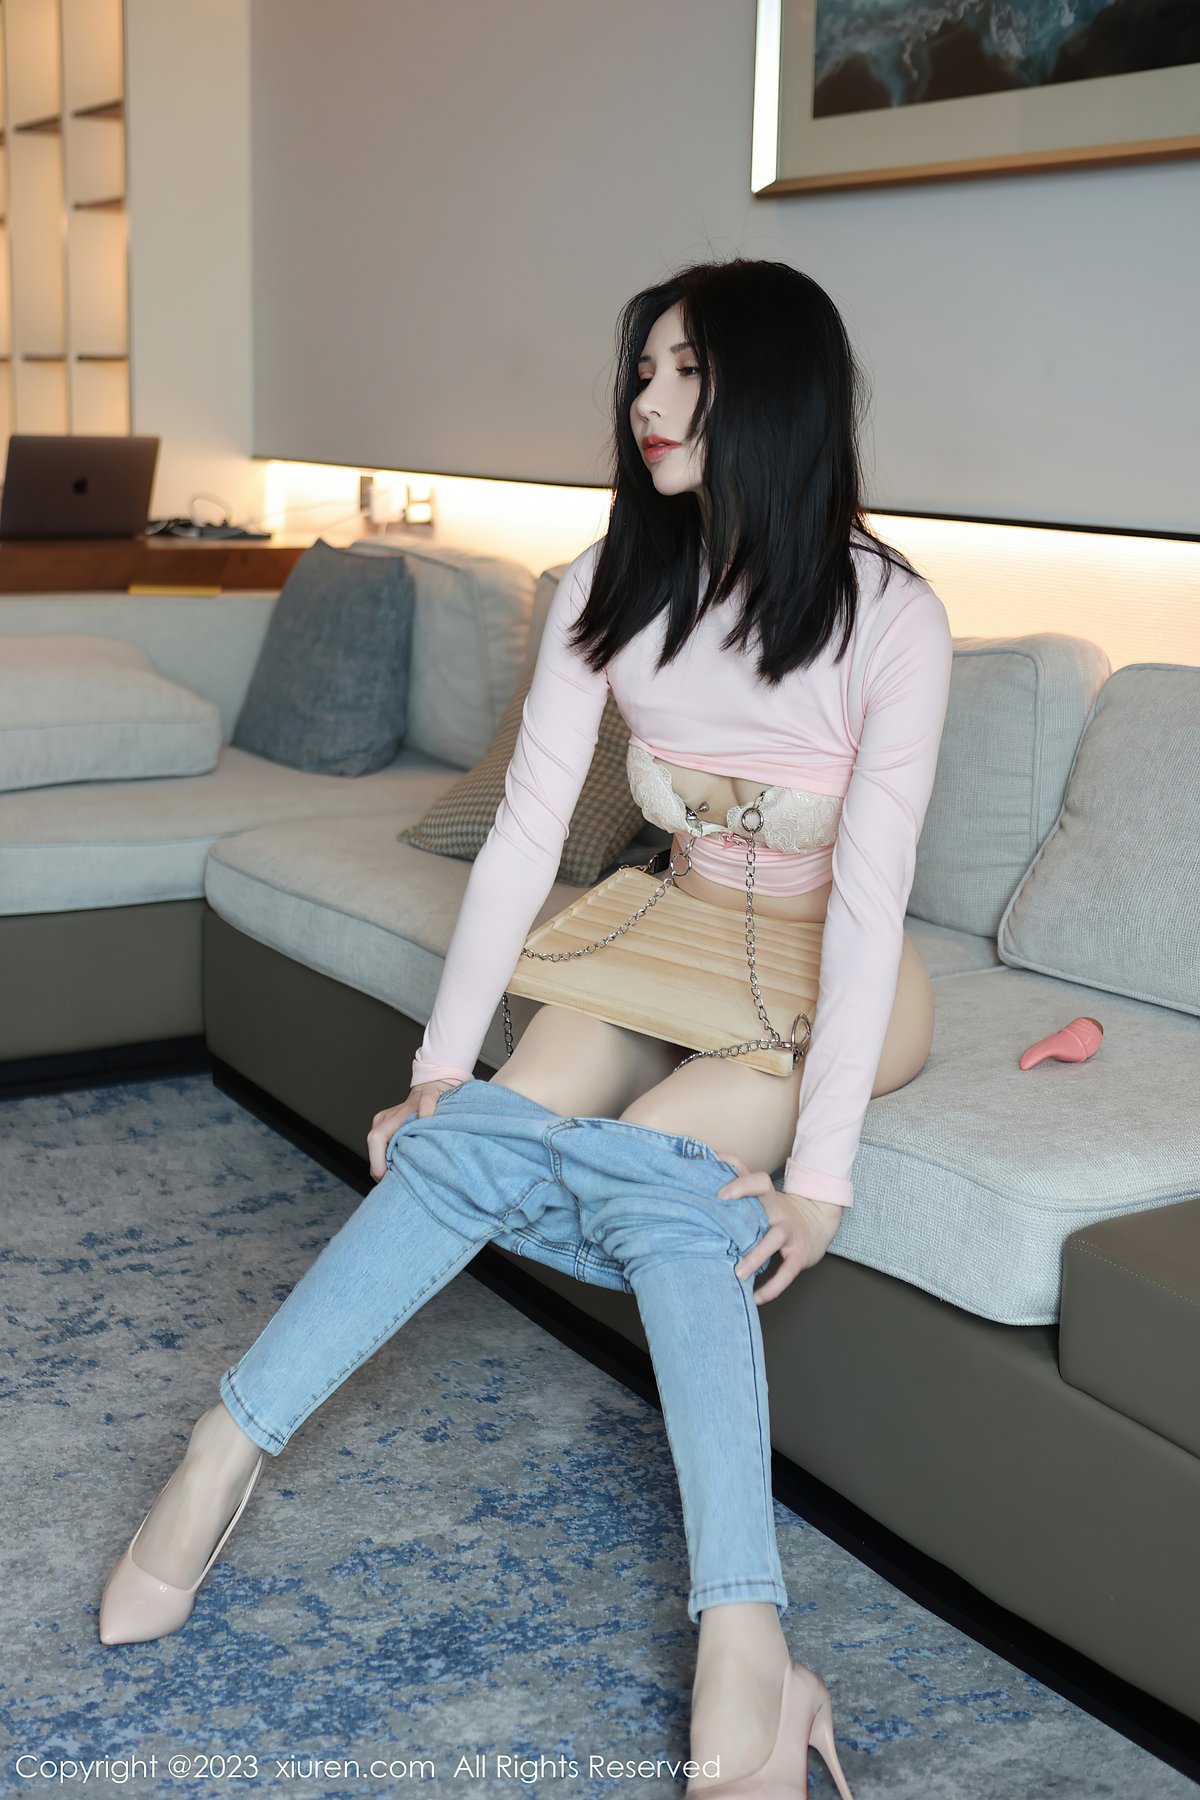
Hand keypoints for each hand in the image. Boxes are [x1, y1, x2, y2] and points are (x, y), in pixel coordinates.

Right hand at [367, 1079, 465, 1179]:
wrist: (426, 1091)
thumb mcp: (433, 1096)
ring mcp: (380, 1126)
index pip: (376, 1139)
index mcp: (392, 1116)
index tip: (385, 1175)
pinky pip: (380, 1150)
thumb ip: (429, 1103)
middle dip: (378, 1169)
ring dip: (382, 1166)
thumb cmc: (430, 1096)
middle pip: (372, 1150)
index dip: (377, 1160)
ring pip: (375, 1152)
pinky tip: (398, 1167)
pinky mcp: (382, 1131)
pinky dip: (386, 1160)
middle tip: (393, 1182)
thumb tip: (425, 1115)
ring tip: (398, 1176)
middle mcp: (382, 1121)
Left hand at [713, 1151, 845, 1304]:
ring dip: (756, 1257)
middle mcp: (780, 1212)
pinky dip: (773, 1287)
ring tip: (738, 1273)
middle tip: (719, 1237)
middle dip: (744, 1224)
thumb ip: (740, 1176)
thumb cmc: (778, 1209)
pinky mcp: (799, 1255)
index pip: (758, 1182)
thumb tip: (715, 1156)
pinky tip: (757, 1298)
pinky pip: (787, 1272)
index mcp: (769, 1197)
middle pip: (765, 1211)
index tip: (719, 1196)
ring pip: (774, 1241)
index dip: (740, 1186)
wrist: (818, 1222)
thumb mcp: (763, 1193)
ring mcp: (791, 1234)